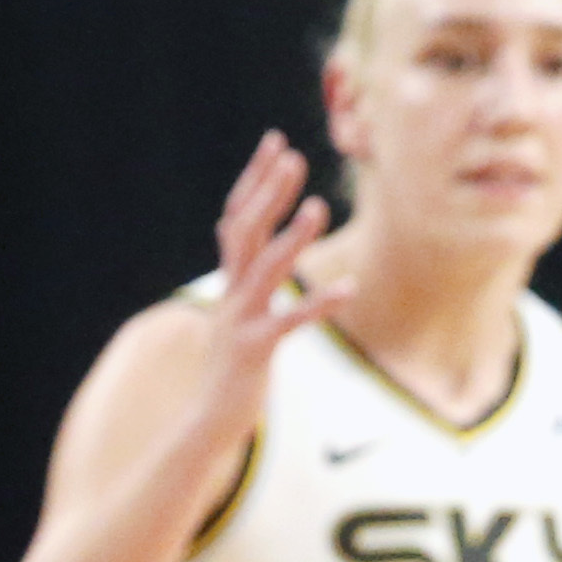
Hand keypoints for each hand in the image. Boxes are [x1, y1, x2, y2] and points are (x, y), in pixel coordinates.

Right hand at [190, 132, 351, 438]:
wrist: (211, 418)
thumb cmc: (236, 371)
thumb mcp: (241, 319)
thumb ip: (251, 287)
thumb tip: (261, 258)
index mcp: (229, 282)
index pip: (238, 217)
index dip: (255, 179)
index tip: (276, 143)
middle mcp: (230, 292)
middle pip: (244, 229)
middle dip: (267, 191)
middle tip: (292, 154)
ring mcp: (239, 319)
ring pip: (264, 268)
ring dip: (292, 236)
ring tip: (319, 206)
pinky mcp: (254, 350)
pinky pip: (290, 322)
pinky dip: (319, 304)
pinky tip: (349, 287)